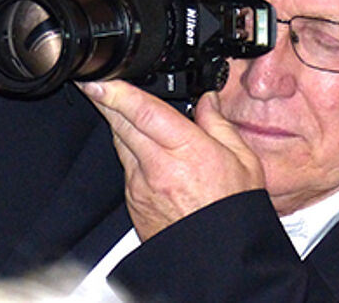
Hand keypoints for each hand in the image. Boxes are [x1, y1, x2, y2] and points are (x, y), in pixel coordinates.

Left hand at [79, 80, 264, 240]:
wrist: (220, 258)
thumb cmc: (234, 212)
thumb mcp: (243, 160)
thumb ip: (219, 124)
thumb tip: (208, 100)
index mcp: (187, 150)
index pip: (143, 111)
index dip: (116, 91)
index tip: (98, 80)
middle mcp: (158, 167)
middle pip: (121, 123)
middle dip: (105, 100)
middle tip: (95, 82)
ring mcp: (141, 186)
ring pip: (119, 143)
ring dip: (115, 122)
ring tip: (112, 103)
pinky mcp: (134, 201)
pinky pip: (125, 166)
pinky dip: (127, 149)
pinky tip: (135, 142)